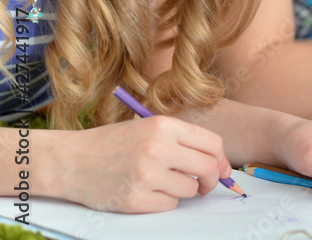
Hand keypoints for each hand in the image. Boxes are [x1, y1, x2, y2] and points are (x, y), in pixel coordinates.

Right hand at [58, 116, 230, 211]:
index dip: (221, 159)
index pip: (212, 143)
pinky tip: (148, 191)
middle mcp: (157, 148)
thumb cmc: (113, 144)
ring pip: (190, 189)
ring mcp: (146, 174)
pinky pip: (169, 204)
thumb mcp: (149, 128)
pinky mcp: (134, 199)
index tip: (220, 168)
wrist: (70, 161)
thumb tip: (221, 163)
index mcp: (164, 126)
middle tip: (205, 184)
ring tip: (163, 182)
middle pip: (208, 167)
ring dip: (184, 190)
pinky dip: (165, 201)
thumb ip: (183, 142)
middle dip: (212, 179)